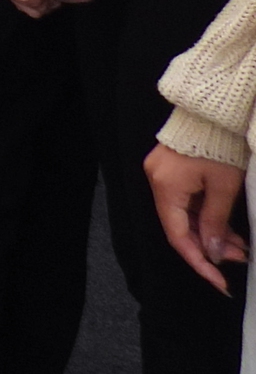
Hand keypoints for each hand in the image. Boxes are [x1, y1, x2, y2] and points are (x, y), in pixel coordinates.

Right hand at [147, 143, 250, 293]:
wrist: (212, 113)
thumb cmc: (218, 146)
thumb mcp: (223, 188)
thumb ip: (215, 222)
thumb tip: (211, 252)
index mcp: (166, 187)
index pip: (178, 235)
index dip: (199, 261)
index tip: (218, 281)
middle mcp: (156, 181)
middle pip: (180, 226)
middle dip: (210, 246)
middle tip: (239, 259)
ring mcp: (161, 174)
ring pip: (184, 216)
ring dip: (210, 233)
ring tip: (240, 247)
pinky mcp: (170, 170)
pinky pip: (185, 202)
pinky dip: (205, 217)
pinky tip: (226, 229)